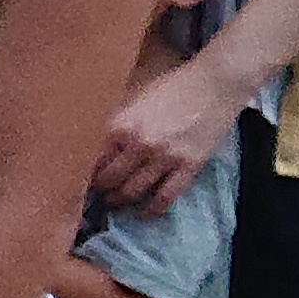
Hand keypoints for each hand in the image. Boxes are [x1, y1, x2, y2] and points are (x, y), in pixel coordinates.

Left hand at [93, 57, 243, 211]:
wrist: (216, 84)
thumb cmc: (173, 88)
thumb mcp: (135, 101)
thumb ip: (117, 125)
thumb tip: (97, 148)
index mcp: (121, 126)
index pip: (93, 161)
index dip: (85, 173)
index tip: (82, 180)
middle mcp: (139, 145)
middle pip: (109, 180)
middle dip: (101, 190)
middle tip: (98, 194)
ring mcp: (164, 158)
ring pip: (132, 192)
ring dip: (120, 201)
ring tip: (117, 201)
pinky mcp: (188, 166)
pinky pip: (165, 197)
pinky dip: (151, 210)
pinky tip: (144, 213)